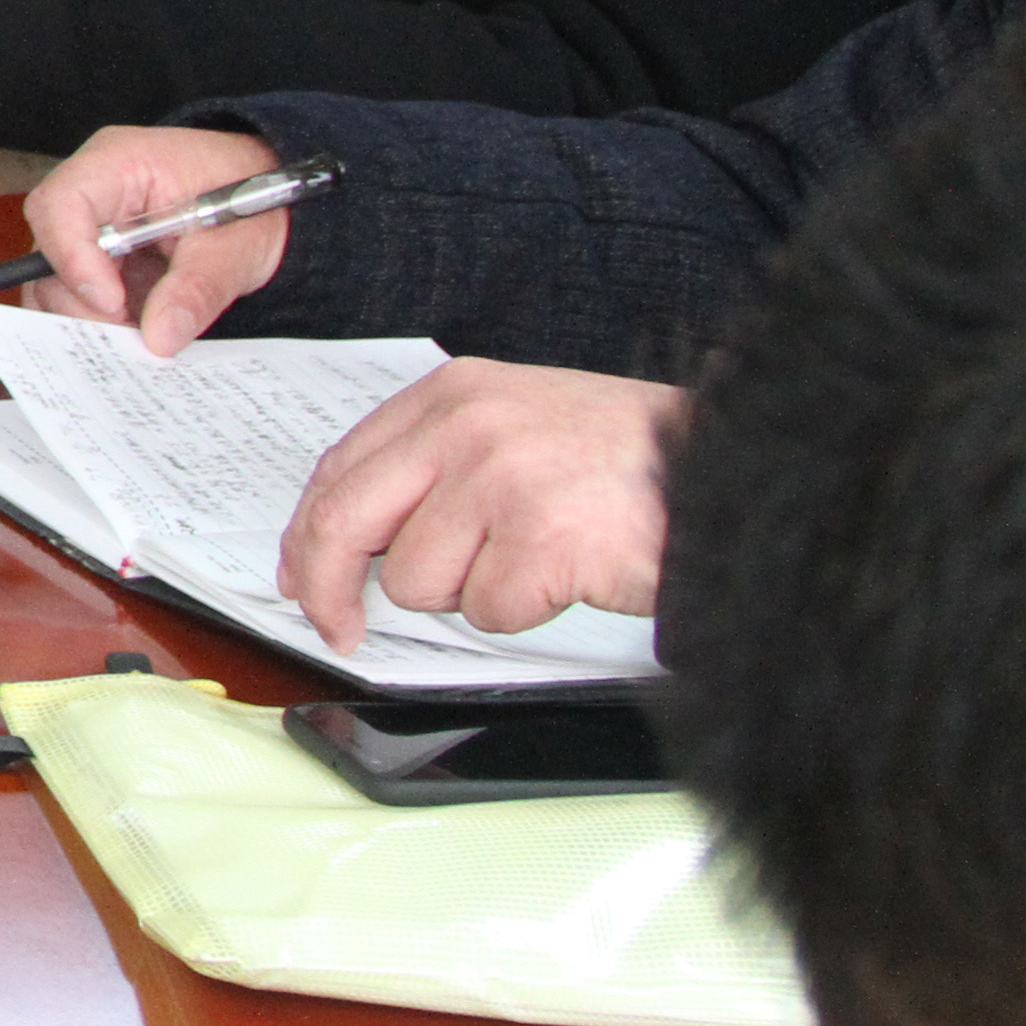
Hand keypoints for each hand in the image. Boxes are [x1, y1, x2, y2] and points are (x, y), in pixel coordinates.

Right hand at [18, 125, 287, 348]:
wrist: (270, 199)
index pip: (62, 202)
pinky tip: (133, 336)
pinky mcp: (99, 261)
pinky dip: (98, 323)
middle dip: (79, 299)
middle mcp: (91, 192)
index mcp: (119, 162)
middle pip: (48, 246)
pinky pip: (77, 296)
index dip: (73, 256)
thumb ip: (200, 287)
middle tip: (127, 335)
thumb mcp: (242, 243)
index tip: (112, 303)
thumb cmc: (254, 199)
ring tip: (135, 340)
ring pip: (52, 279)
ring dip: (87, 317)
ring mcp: (90, 228)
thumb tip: (159, 338)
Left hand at [278, 361, 674, 649]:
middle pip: (344, 524)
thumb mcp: (515, 427)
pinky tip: (565, 575)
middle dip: (328, 589)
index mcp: (451, 396)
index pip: (338, 471)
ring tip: (532, 558)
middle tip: (339, 629)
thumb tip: (351, 538)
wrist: (726, 473)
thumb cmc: (624, 461)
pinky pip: (487, 611)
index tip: (299, 578)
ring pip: (418, 581)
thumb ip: (433, 465)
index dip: (307, 537)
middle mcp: (466, 428)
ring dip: (468, 592)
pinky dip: (522, 611)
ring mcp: (500, 481)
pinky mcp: (539, 539)